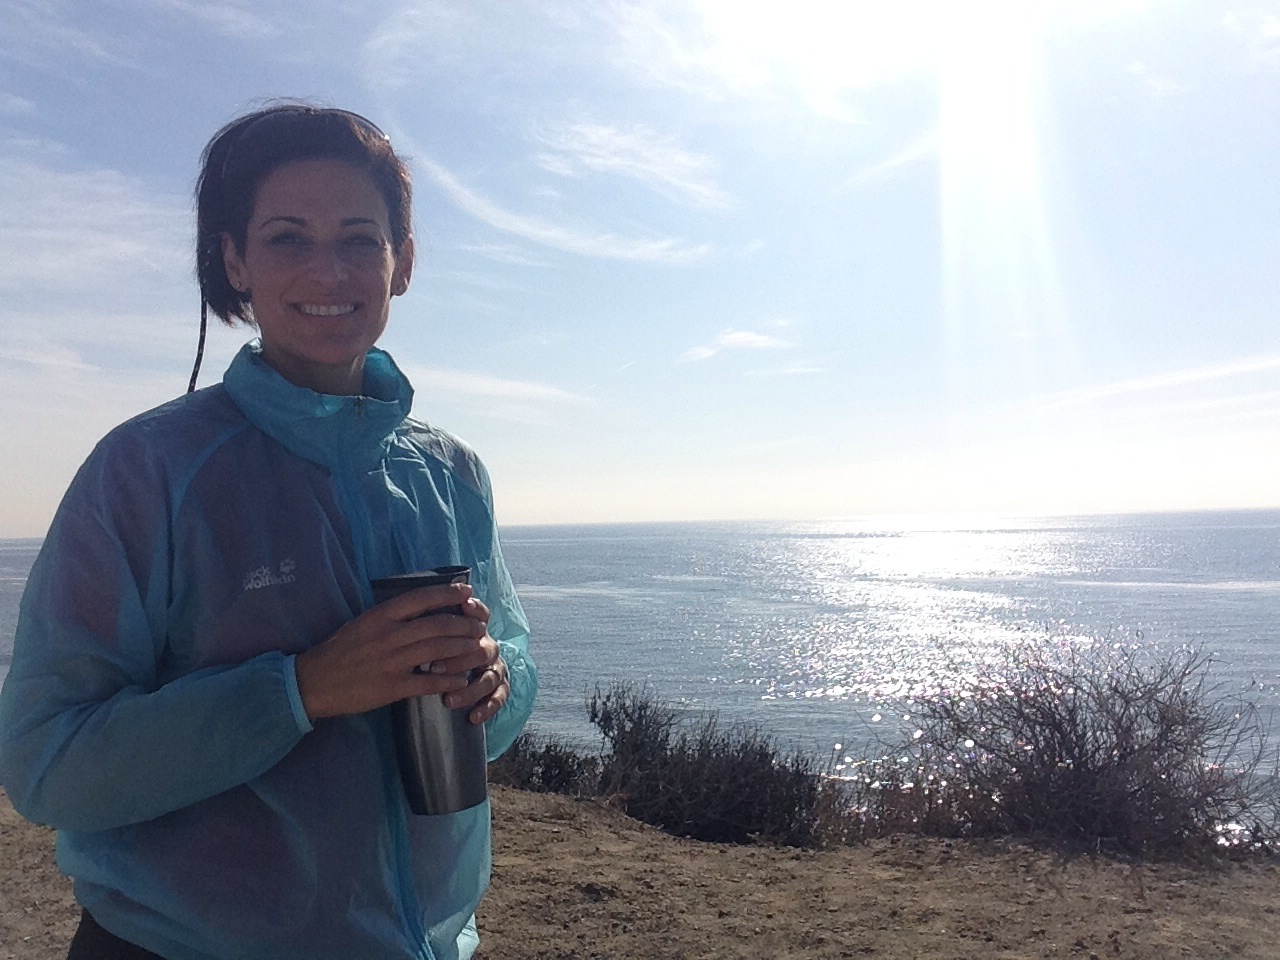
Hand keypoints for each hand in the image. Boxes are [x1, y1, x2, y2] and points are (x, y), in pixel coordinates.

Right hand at [295, 582, 490, 719]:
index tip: (467, 592)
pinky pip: (427, 682)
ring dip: (462, 647)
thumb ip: (390, 616)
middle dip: (464, 624)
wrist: (313, 682)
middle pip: (436, 624)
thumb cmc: (340, 650)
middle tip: (480, 626)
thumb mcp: (362, 623)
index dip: (447, 594)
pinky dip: (448, 679)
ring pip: (437, 649)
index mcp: (380, 616)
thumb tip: (422, 606)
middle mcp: (388, 635)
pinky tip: (461, 678)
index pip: (420, 598)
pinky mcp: (391, 687)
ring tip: (477, 646)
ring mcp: (390, 661)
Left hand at [417, 594, 509, 723]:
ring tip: (448, 701)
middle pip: (482, 649)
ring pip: (490, 676)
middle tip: (434, 667)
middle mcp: (488, 646)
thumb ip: (429, 622)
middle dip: (459, 659)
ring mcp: (495, 666)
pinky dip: (489, 706)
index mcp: (474, 628)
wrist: (462, 672)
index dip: (475, 610)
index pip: (480, 614)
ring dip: (471, 689)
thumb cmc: (438, 650)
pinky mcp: (499, 686)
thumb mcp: (432, 635)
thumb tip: (410, 608)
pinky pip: (500, 696)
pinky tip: (473, 717)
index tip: (463, 606)